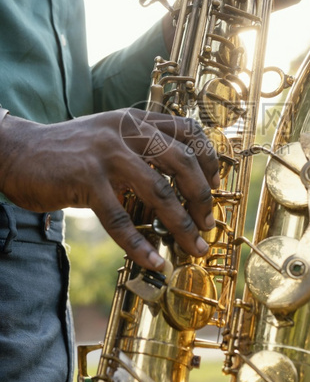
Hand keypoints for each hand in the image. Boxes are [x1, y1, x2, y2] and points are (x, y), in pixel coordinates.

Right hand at [0, 110, 218, 270]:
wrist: (20, 152)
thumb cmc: (71, 151)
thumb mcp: (111, 135)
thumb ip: (141, 146)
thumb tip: (177, 180)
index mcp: (136, 119)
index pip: (188, 130)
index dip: (209, 158)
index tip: (217, 185)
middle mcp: (126, 131)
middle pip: (182, 161)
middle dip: (203, 197)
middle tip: (209, 223)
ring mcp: (106, 155)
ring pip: (158, 192)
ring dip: (181, 225)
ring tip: (194, 247)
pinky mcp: (86, 180)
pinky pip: (120, 219)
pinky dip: (140, 245)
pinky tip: (153, 261)